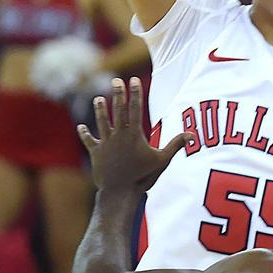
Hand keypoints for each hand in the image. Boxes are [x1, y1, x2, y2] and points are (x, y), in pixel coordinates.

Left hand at [78, 77, 192, 191]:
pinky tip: (80, 127)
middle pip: (118, 110)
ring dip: (100, 110)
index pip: (135, 109)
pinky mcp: (96, 153)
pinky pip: (89, 141)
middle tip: (116, 80)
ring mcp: (106, 143)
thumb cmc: (143, 177)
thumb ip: (175, 145)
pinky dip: (84, 134)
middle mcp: (119, 135)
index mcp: (134, 135)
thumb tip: (192, 135)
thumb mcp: (162, 161)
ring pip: (102, 122)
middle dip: (118, 94)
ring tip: (98, 99)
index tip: (133, 80)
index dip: (135, 93)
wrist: (120, 192)